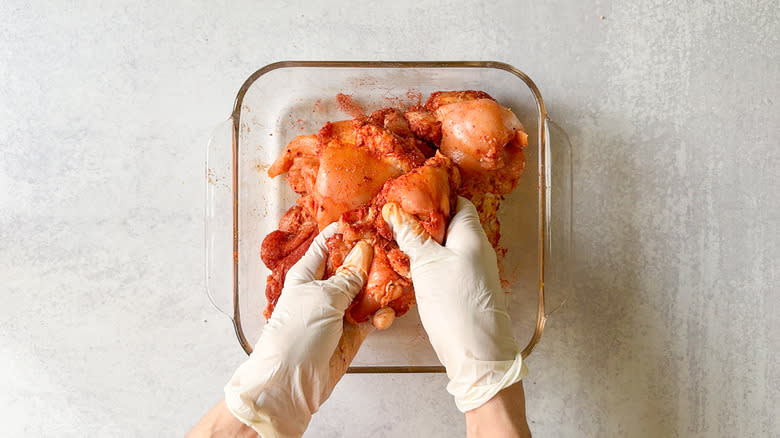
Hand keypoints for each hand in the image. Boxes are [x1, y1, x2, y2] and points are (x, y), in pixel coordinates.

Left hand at [223, 223, 372, 437]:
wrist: (290, 383)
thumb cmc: (295, 336)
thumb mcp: (323, 297)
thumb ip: (348, 276)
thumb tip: (364, 251)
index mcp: (307, 274)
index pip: (327, 244)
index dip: (346, 232)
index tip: (369, 222)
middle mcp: (322, 290)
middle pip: (352, 266)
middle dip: (372, 260)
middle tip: (391, 252)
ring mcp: (338, 312)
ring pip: (366, 291)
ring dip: (381, 289)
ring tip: (394, 286)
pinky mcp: (351, 333)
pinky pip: (372, 317)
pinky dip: (381, 315)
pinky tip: (385, 316)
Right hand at [382, 197, 526, 411]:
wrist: (477, 352)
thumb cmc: (457, 303)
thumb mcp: (427, 264)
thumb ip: (411, 236)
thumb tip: (394, 212)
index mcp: (472, 234)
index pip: (457, 203)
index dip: (435, 197)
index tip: (410, 196)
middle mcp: (477, 249)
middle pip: (450, 225)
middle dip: (424, 222)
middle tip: (395, 220)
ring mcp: (473, 271)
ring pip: (446, 248)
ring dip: (425, 245)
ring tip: (397, 242)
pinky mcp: (466, 290)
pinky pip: (446, 268)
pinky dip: (429, 264)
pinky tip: (410, 269)